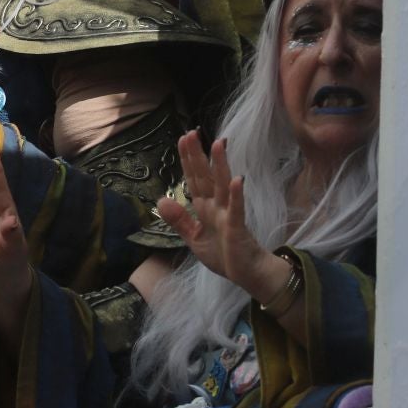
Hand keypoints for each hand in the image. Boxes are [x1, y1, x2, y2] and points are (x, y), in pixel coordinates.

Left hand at [155, 132, 291, 303]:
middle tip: (192, 133)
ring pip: (222, 185)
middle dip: (199, 155)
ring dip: (220, 165)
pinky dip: (237, 195)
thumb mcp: (194, 238)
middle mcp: (216, 206)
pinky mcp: (237, 227)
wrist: (246, 274)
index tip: (183, 139)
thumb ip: (179, 220)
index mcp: (204, 208)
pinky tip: (237, 179)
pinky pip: (237, 209)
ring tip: (219, 144)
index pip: (194, 179)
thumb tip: (161, 200)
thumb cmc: (224, 255)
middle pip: (205, 176)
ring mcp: (228, 214)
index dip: (188, 160)